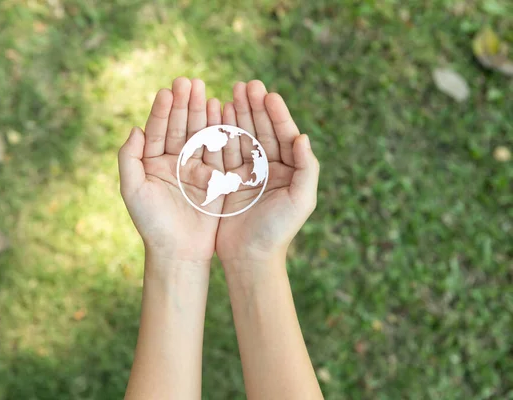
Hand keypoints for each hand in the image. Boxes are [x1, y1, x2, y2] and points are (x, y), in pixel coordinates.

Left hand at [118, 77, 223, 260]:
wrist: (179, 252)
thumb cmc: (151, 224)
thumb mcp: (133, 190)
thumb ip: (129, 159)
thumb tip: (134, 129)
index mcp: (153, 163)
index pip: (156, 131)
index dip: (161, 111)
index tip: (167, 91)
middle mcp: (174, 162)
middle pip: (179, 127)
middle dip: (184, 104)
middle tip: (189, 81)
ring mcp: (196, 168)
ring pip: (199, 134)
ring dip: (201, 113)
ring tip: (204, 92)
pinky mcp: (215, 178)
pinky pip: (217, 151)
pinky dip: (220, 132)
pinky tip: (221, 113)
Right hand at [216, 80, 319, 263]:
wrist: (249, 258)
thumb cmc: (278, 231)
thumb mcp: (301, 200)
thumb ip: (307, 168)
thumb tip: (303, 136)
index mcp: (289, 170)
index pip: (284, 135)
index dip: (277, 114)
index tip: (268, 94)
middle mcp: (269, 168)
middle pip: (262, 130)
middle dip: (255, 107)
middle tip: (247, 85)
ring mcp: (247, 172)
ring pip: (242, 136)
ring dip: (237, 114)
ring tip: (230, 92)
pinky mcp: (227, 179)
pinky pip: (224, 151)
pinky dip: (220, 132)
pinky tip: (216, 115)